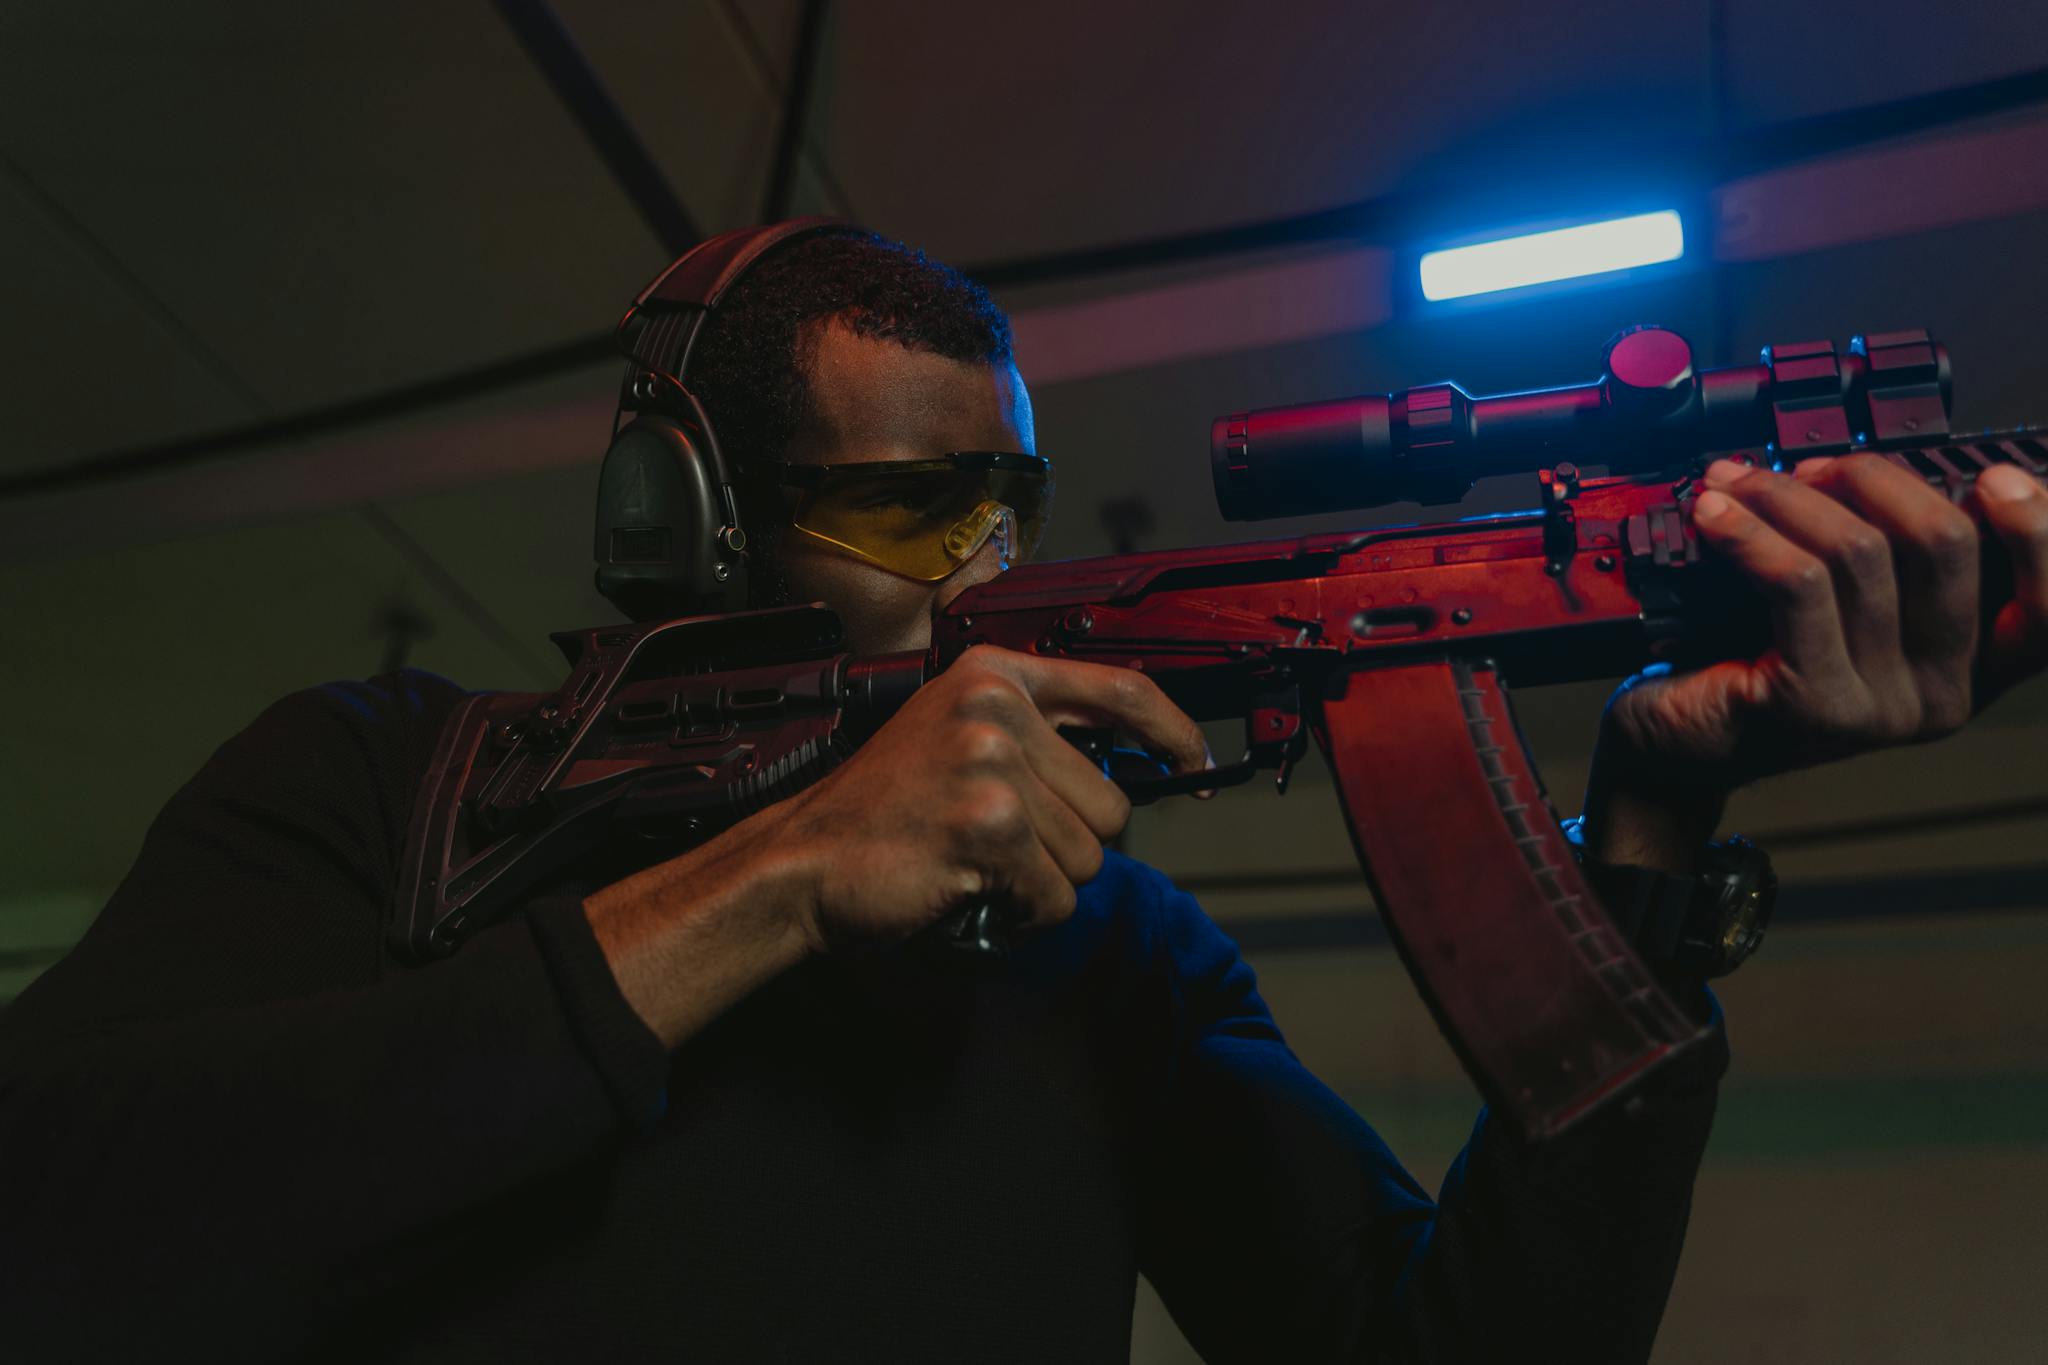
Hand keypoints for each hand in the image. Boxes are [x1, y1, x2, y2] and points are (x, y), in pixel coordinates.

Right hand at [770, 645, 1210, 951]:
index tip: (1195, 761)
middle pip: (1110, 802)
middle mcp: (996, 709)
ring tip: (980, 866)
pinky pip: (1056, 895)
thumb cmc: (880, 811)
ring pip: (1089, 856)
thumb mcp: (953, 733)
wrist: (802, 860)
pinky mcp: (990, 827)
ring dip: (1044, 881)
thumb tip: (1131, 762)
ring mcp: (992, 765)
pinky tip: (973, 891)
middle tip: (1003, 847)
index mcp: (992, 674)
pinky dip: (1024, 913)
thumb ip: (1033, 732)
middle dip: (1069, 843)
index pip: (1121, 690)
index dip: (1173, 731)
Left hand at [1582, 454, 2047, 867]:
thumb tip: (1876, 468)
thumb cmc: (1755, 663)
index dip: (2042, 531)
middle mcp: (1945, 695)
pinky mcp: (1815, 705)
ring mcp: (1883, 707)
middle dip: (1870, 479)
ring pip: (1860, 552)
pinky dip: (1750, 532)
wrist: (1674, 746)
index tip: (1993, 476)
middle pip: (1946, 544)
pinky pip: (1798, 584)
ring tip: (1734, 484)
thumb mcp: (1842, 611)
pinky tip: (1713, 515)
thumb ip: (1889, 559)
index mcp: (1973, 667)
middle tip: (1806, 467)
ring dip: (1787, 497)